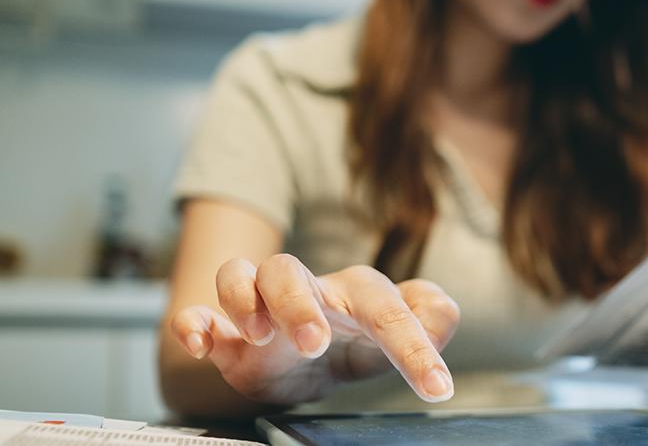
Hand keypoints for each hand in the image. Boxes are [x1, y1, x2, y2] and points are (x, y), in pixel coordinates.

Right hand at [169, 255, 459, 404]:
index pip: (386, 308)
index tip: (436, 387)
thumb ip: (429, 319)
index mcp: (354, 294)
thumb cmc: (356, 341)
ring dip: (243, 300)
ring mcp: (260, 308)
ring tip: (259, 335)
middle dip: (298, 304)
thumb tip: (442, 310)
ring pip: (240, 276)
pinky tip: (199, 341)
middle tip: (315, 344)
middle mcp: (305, 291)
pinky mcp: (226, 335)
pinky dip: (193, 322)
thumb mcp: (396, 337)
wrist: (306, 362)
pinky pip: (198, 313)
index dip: (414, 346)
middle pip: (289, 271)